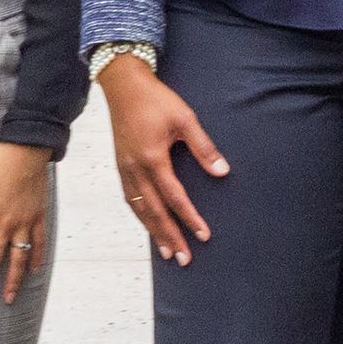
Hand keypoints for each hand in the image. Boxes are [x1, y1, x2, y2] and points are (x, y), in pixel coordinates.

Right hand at [101, 57, 227, 265]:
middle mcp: (135, 169)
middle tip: (183, 258)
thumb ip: (203, 147)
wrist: (123, 86)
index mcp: (152, 158)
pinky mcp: (120, 166)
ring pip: (139, 209)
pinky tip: (148, 224)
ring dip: (153, 231)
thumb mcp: (184, 118)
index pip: (174, 197)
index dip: (190, 218)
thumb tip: (221, 171)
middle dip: (169, 236)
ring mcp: (125, 169)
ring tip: (166, 251)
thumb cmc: (155, 100)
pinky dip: (140, 216)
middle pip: (154, 211)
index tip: (203, 235)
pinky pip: (129, 198)